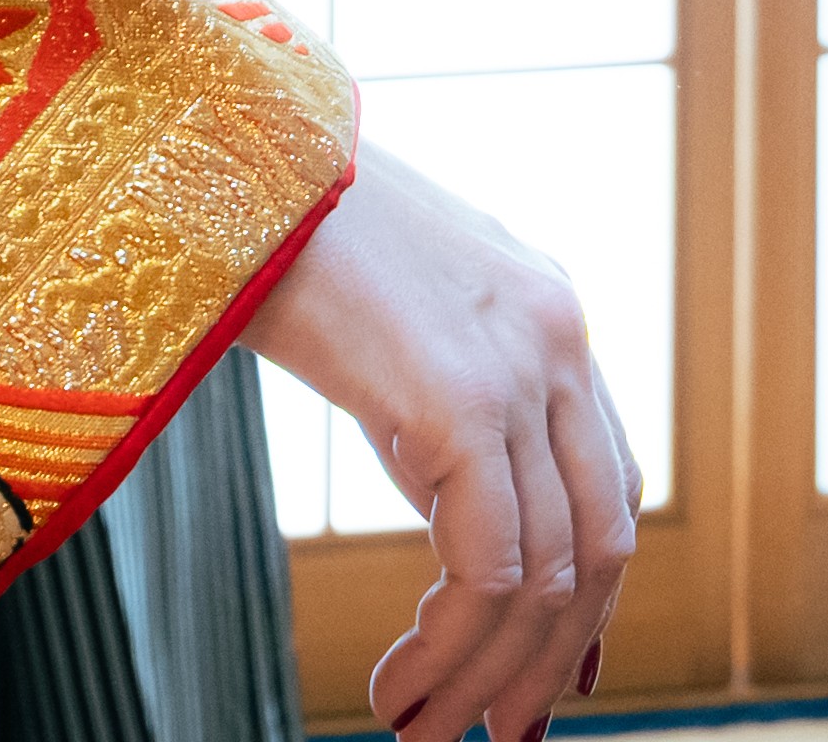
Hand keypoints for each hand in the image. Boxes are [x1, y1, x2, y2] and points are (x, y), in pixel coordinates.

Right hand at [243, 149, 634, 740]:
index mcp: (546, 313)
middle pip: (596, 544)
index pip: (604, 485)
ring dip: (490, 671)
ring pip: (548, 573)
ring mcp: (520, 369)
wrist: (223, 146)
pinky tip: (402, 680)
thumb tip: (451, 501)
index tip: (542, 673)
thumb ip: (440, 390)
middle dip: (546, 657)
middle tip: (490, 732)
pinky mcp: (463, 399)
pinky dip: (453, 643)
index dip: (581, 596)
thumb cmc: (271, 218)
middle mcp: (558, 340)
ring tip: (423, 727)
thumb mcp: (385, 311)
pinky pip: (488, 566)